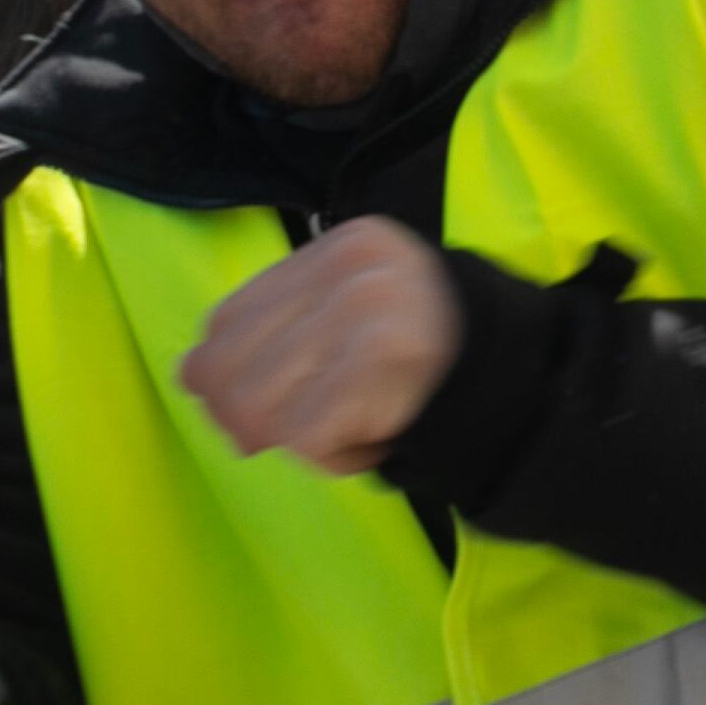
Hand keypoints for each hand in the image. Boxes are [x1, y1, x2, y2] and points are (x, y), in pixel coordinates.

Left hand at [177, 218, 462, 476]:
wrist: (515, 377)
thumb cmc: (420, 353)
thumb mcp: (348, 317)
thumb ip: (272, 334)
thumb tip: (190, 375)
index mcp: (337, 247)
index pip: (228, 321)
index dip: (229, 378)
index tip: (270, 406)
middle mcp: (351, 268)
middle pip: (231, 370)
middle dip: (254, 419)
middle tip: (305, 430)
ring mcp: (370, 309)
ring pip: (258, 407)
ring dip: (297, 439)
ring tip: (347, 427)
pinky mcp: (384, 360)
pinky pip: (305, 436)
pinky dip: (331, 456)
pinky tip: (370, 441)